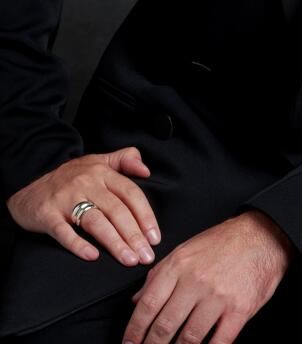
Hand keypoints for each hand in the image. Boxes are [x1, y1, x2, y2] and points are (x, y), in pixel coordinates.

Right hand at [6, 147, 159, 265]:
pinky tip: (93, 257)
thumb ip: (125, 160)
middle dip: (134, 235)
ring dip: (115, 243)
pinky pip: (64, 232)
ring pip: (95, 222)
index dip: (145, 216)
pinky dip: (78, 245)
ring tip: (129, 260)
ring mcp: (66, 198)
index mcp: (102, 172)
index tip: (155, 237)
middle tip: (146, 256)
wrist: (27, 191)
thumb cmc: (71, 178)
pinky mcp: (47, 214)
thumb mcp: (98, 161)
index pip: (131, 194)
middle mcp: (86, 183)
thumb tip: (147, 169)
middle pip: (116, 211)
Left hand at [123, 210, 292, 343]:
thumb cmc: (225, 242)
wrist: (265, 234)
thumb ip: (160, 274)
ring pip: (189, 338)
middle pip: (164, 326)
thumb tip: (136, 299)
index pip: (148, 306)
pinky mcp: (241, 308)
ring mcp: (219, 296)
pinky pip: (219, 341)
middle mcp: (196, 281)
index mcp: (179, 265)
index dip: (134, 332)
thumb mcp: (187, 249)